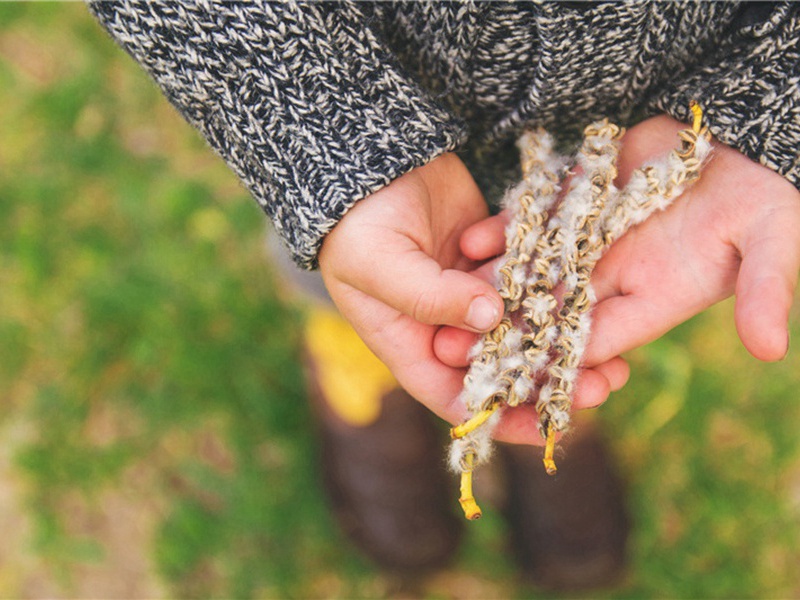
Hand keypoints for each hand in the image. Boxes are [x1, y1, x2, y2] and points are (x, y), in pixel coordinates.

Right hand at [319, 153, 628, 443]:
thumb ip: (430, 297)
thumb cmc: (358, 222)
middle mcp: (444, 327)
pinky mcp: (491, 258)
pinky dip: (550, 277)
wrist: (369, 160)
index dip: (505, 417)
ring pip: (524, 322)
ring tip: (614, 339)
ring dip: (564, 330)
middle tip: (606, 380)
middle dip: (551, 377)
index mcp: (411, 345)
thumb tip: (489, 320)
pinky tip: (583, 276)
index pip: (459, 398)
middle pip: (503, 366)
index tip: (556, 422)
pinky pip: (527, 276)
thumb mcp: (380, 264)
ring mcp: (470, 291)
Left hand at [442, 115, 799, 373]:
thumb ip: (763, 288)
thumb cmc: (762, 193)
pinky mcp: (576, 204)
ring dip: (492, 285)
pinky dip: (506, 231)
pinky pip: (534, 223)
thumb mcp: (770, 239)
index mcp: (652, 299)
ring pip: (534, 270)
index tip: (513, 383)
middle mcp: (614, 276)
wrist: (740, 133)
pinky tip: (471, 241)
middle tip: (455, 350)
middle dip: (504, 333)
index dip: (557, 363)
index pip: (598, 340)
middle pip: (552, 312)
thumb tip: (773, 348)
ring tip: (448, 299)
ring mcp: (590, 241)